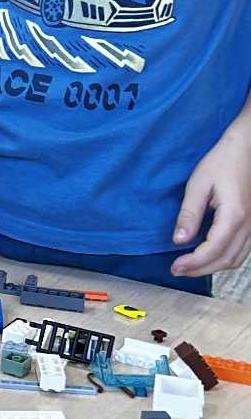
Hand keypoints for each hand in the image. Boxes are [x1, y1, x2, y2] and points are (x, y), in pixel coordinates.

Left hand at [171, 125, 250, 275]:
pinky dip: (224, 259)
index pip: (214, 249)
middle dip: (200, 269)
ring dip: (212, 268)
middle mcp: (249, 225)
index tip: (175, 266)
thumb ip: (189, 214)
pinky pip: (242, 251)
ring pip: (236, 259)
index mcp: (235, 214)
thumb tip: (179, 240)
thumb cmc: (222, 161)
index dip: (193, 262)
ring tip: (189, 267)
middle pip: (226, 260)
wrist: (246, 148)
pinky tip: (208, 257)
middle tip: (177, 270)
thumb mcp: (199, 184)